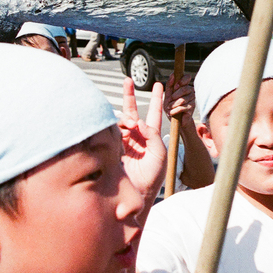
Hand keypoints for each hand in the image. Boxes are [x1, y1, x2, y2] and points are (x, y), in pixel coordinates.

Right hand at [119, 78, 165, 202]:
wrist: (136, 192)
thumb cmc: (153, 176)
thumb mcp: (160, 154)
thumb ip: (153, 135)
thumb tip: (139, 121)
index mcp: (151, 136)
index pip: (154, 113)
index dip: (157, 99)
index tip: (160, 85)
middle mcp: (136, 136)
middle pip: (132, 111)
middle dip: (130, 95)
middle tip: (128, 80)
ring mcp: (123, 140)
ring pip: (122, 120)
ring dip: (126, 119)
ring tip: (130, 127)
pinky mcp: (112, 145)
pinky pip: (112, 130)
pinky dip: (116, 128)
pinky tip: (122, 134)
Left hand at [162, 73, 194, 122]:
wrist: (175, 120)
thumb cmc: (171, 106)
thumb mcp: (167, 95)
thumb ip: (169, 85)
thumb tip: (173, 75)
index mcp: (184, 86)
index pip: (187, 77)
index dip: (182, 80)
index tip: (176, 86)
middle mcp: (190, 91)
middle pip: (185, 89)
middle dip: (175, 95)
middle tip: (170, 100)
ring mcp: (192, 99)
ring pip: (182, 99)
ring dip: (173, 104)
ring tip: (170, 108)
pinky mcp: (192, 108)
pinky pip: (182, 107)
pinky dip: (175, 110)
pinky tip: (172, 112)